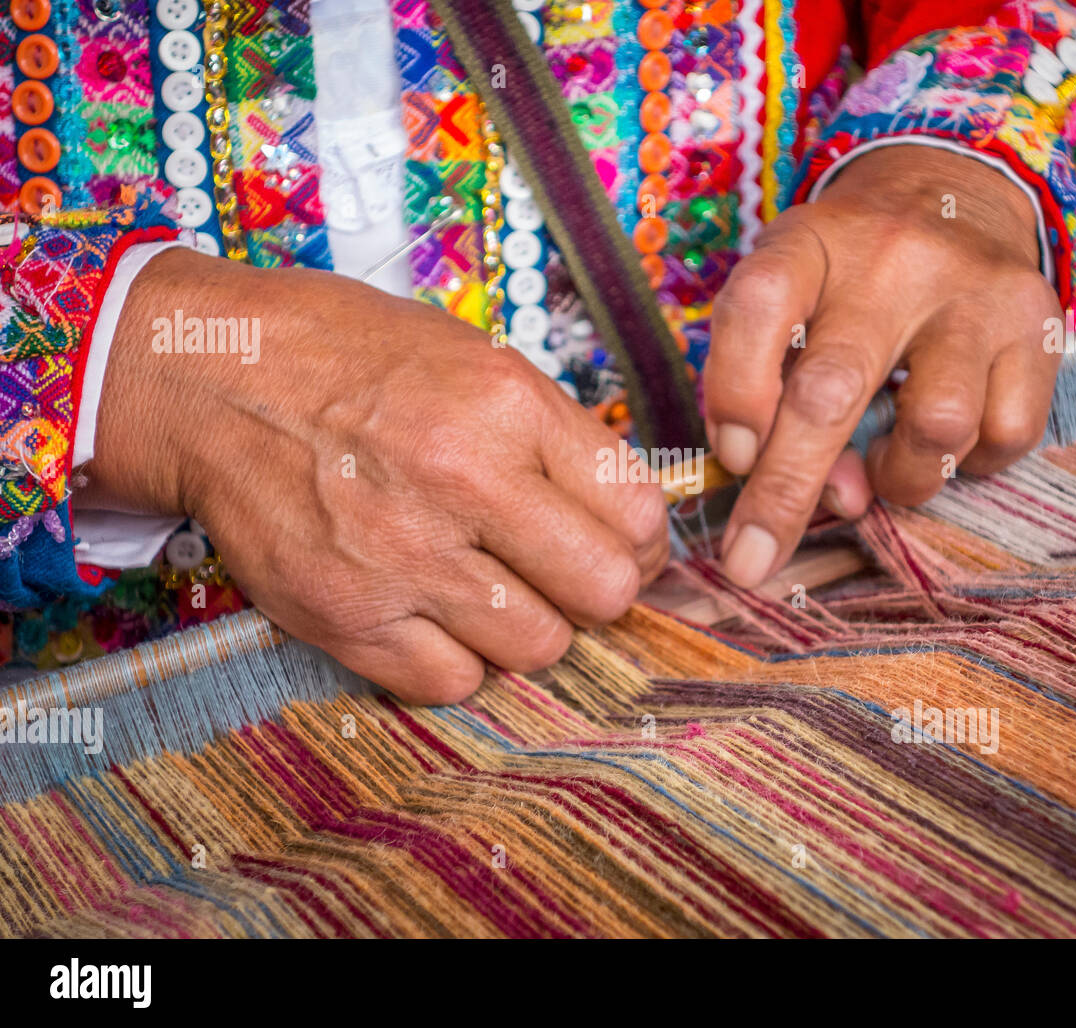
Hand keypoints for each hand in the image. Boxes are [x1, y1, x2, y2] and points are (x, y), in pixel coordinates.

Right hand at [83, 248, 668, 701]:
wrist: (213, 379)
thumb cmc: (348, 360)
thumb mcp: (473, 358)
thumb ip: (554, 438)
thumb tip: (624, 517)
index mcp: (508, 406)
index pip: (638, 513)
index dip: (642, 540)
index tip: (622, 545)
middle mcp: (464, 482)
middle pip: (604, 593)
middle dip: (598, 591)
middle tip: (564, 575)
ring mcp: (403, 557)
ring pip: (537, 649)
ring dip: (527, 628)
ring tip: (490, 590)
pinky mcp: (346, 616)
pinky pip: (453, 682)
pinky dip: (456, 660)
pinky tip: (434, 617)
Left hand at [704, 145, 1062, 586]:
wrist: (956, 197)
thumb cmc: (847, 278)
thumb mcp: (790, 301)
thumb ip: (779, 392)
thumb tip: (838, 498)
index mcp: (808, 244)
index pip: (756, 306)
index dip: (735, 392)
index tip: (733, 457)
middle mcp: (890, 261)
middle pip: (831, 391)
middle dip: (785, 491)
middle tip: (752, 559)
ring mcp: (972, 292)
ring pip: (937, 425)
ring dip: (901, 477)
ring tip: (890, 462)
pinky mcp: (1039, 325)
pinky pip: (1006, 436)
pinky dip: (972, 465)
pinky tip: (950, 440)